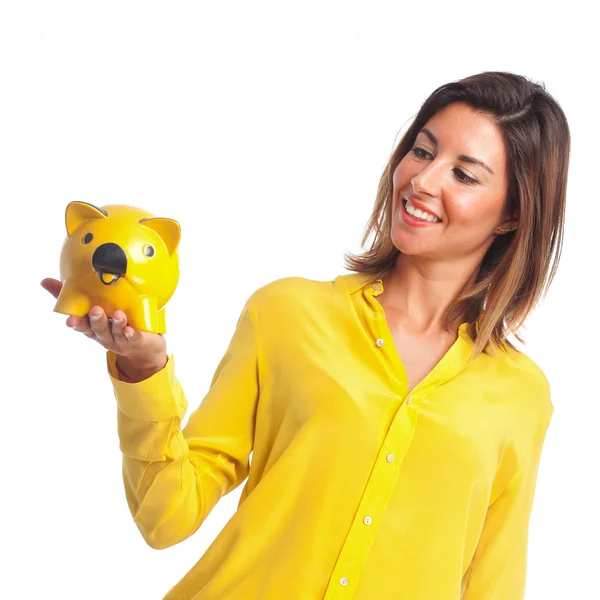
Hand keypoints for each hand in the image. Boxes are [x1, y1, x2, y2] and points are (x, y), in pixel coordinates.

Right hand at [41, 278, 167, 380]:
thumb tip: (45, 281)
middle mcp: (105, 335)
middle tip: (96, 310)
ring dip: (117, 324)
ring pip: (117, 332)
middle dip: (96, 320)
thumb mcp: (91, 310)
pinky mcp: (137, 341)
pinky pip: (134, 338)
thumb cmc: (113, 323)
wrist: (142, 346)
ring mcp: (121, 340)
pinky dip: (132, 334)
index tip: (70, 320)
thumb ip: (71, 297)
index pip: (82, 326)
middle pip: (99, 329)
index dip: (76, 324)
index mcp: (93, 327)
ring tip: (118, 314)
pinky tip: (131, 329)